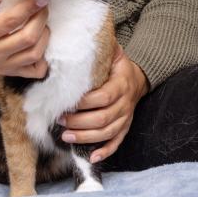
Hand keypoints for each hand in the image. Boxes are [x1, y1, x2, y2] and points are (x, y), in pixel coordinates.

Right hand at [0, 0, 50, 104]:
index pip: (10, 21)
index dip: (28, 7)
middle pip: (28, 38)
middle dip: (41, 18)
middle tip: (42, 6)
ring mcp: (4, 65)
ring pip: (35, 54)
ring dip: (44, 35)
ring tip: (41, 22)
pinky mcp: (11, 72)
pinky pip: (36, 71)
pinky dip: (44, 58)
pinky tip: (39, 44)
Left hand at [59, 45, 149, 163]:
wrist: (137, 78)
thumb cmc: (117, 67)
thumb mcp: (112, 54)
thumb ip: (100, 49)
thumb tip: (79, 39)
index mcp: (121, 84)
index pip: (103, 97)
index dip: (85, 103)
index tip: (67, 102)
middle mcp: (125, 103)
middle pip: (103, 118)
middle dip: (79, 121)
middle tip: (60, 119)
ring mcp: (126, 117)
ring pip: (107, 132)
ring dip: (86, 137)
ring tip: (66, 136)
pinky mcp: (125, 127)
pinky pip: (117, 143)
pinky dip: (105, 151)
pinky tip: (91, 157)